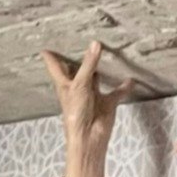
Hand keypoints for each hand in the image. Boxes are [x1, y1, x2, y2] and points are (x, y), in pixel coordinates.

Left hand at [43, 41, 128, 176]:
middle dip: (78, 56)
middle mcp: (78, 87)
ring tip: (105, 49)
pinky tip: (130, 79)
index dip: (50, 56)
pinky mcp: (107, 102)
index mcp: (65, 84)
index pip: (55, 66)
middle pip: (77, 68)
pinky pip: (117, 92)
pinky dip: (124, 86)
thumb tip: (95, 43)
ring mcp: (93, 94)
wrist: (88, 137)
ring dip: (101, 67)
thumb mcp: (80, 85)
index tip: (45, 45)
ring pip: (97, 77)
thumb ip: (88, 65)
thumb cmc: (76, 112)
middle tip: (80, 38)